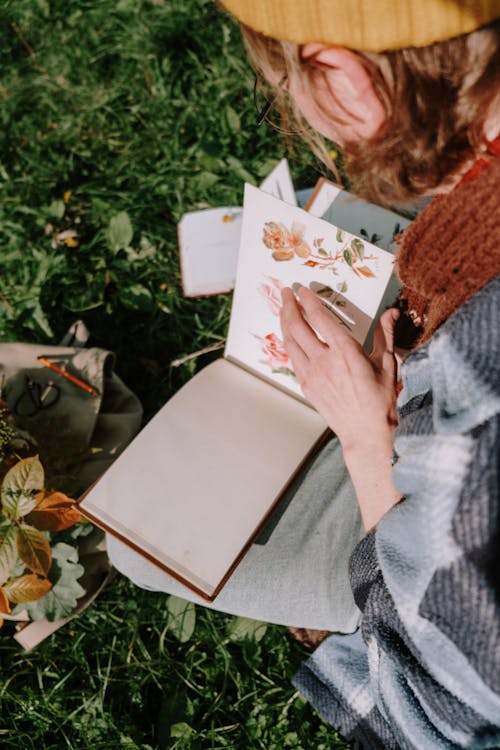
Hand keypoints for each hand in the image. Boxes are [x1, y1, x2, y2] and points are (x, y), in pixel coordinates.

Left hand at [280, 286, 398, 452]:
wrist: (366, 432)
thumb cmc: (380, 399)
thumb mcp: (387, 363)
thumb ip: (385, 334)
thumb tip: (392, 312)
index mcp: (345, 351)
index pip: (320, 318)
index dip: (308, 301)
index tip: (302, 289)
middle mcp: (324, 361)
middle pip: (297, 327)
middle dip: (289, 306)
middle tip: (286, 292)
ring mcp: (312, 375)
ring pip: (290, 342)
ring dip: (285, 322)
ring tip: (284, 309)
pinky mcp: (307, 386)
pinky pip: (293, 359)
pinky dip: (289, 343)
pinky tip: (290, 336)